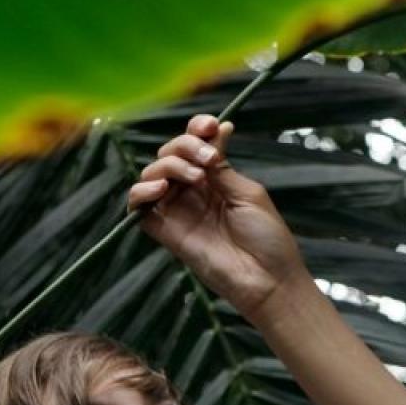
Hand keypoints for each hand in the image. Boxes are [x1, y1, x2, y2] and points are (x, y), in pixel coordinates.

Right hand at [127, 114, 310, 313]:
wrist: (266, 278)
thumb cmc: (267, 237)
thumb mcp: (247, 193)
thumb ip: (222, 166)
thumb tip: (218, 128)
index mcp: (216, 177)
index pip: (195, 143)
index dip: (196, 129)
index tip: (210, 126)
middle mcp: (193, 190)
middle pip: (171, 153)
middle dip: (185, 146)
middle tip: (208, 160)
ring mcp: (177, 209)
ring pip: (153, 173)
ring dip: (168, 165)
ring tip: (194, 177)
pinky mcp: (164, 230)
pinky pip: (138, 205)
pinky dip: (141, 191)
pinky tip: (161, 189)